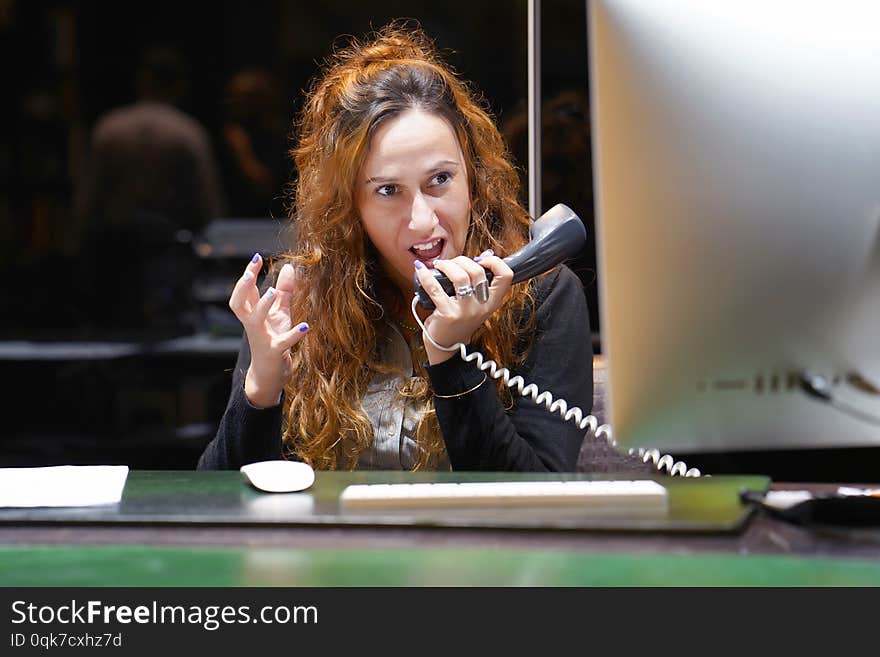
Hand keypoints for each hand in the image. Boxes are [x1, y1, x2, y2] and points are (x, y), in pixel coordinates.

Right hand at [228, 254, 308, 406]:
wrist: (270, 375)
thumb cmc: (274, 340)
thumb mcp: (280, 313)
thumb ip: (283, 291)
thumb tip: (288, 266)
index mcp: (253, 314)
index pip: (245, 292)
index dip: (247, 275)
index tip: (256, 258)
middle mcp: (253, 325)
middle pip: (239, 304)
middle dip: (242, 287)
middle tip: (250, 272)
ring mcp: (262, 338)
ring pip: (255, 320)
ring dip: (262, 305)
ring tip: (272, 291)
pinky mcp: (274, 352)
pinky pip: (282, 342)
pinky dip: (294, 334)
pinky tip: (305, 325)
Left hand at [414, 250, 512, 363]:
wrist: (446, 347)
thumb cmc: (459, 321)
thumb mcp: (476, 303)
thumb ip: (481, 281)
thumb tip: (486, 253)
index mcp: (492, 302)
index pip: (505, 276)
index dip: (495, 262)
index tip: (480, 260)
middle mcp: (481, 306)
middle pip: (477, 272)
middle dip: (462, 260)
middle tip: (451, 263)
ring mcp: (465, 311)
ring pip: (460, 277)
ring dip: (447, 265)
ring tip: (439, 265)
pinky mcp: (447, 314)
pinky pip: (435, 288)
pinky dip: (426, 275)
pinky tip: (421, 270)